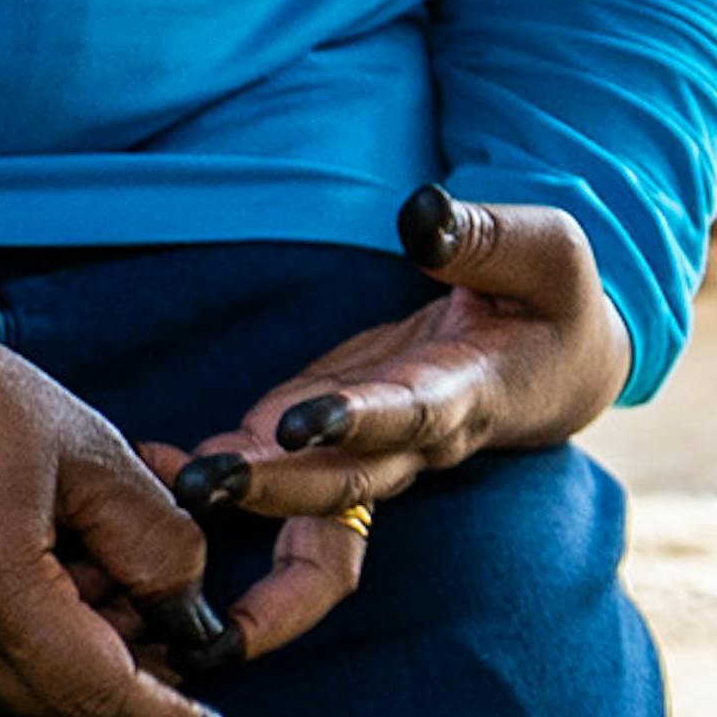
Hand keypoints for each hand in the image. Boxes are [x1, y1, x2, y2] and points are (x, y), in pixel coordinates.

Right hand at [0, 300, 226, 716]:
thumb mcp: (93, 454)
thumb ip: (156, 543)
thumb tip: (189, 614)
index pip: (94, 696)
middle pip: (57, 709)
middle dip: (128, 681)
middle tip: (171, 617)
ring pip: (19, 696)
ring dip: (81, 662)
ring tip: (105, 570)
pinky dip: (36, 649)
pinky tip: (59, 578)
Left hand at [166, 191, 623, 665]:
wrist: (556, 364)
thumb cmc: (551, 301)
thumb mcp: (546, 252)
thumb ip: (484, 238)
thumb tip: (419, 215)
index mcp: (471, 392)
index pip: (414, 415)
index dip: (358, 422)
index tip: (301, 424)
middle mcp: (416, 440)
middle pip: (346, 485)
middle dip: (273, 489)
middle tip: (202, 484)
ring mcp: (369, 446)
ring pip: (309, 500)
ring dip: (241, 500)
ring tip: (171, 482)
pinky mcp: (334, 437)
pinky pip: (280, 475)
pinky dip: (223, 475)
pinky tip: (159, 463)